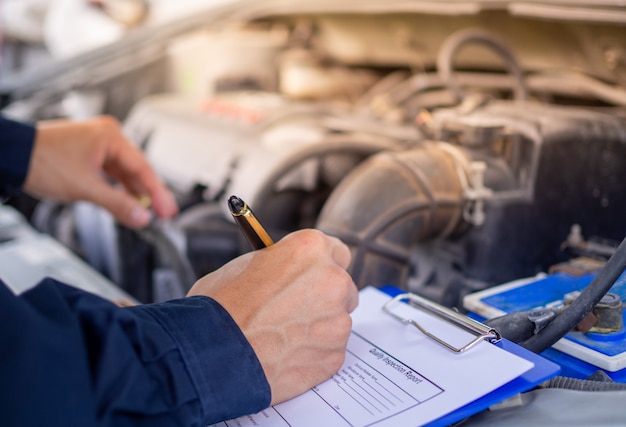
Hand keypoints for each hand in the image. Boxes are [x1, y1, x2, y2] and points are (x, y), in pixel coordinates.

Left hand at [23, 115, 177, 227]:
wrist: (10, 155)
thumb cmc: (41, 162)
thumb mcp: (85, 188)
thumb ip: (118, 205)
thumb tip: (142, 218)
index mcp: (111, 136)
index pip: (143, 168)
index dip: (158, 193)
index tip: (169, 212)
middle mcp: (108, 135)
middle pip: (137, 170)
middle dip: (149, 194)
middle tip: (164, 215)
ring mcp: (98, 143)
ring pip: (124, 172)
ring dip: (133, 192)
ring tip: (146, 212)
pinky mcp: (89, 152)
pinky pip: (111, 172)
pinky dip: (119, 187)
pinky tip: (126, 201)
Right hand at [187, 229, 358, 404]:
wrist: (213, 353)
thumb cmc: (219, 307)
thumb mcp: (245, 265)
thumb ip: (278, 266)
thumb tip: (283, 273)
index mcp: (311, 249)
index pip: (337, 251)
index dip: (322, 266)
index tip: (314, 277)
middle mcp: (333, 280)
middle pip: (342, 288)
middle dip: (324, 298)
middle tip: (296, 310)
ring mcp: (337, 320)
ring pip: (336, 322)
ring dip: (317, 328)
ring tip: (282, 338)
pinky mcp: (334, 355)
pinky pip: (328, 352)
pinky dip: (312, 355)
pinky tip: (284, 355)